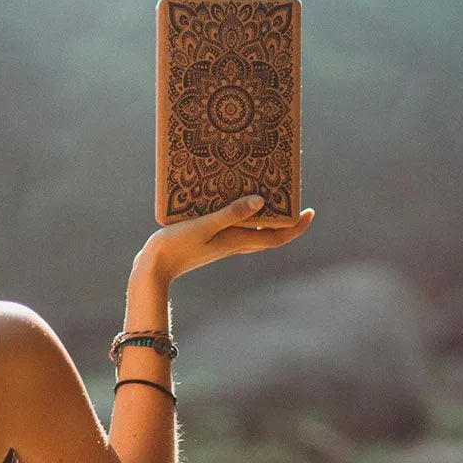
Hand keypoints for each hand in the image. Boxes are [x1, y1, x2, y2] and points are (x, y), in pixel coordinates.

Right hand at [135, 196, 314, 284]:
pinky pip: (234, 227)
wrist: (153, 269)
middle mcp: (233, 244)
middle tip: (290, 196)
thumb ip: (230, 214)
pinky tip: (232, 200)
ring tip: (266, 193)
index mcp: (236, 242)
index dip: (296, 227)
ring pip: (252, 231)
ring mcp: (221, 244)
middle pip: (268, 234)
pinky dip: (242, 215)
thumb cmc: (176, 246)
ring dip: (264, 216)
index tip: (310, 213)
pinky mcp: (208, 241)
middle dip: (283, 219)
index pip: (276, 237)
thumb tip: (261, 202)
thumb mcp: (203, 226)